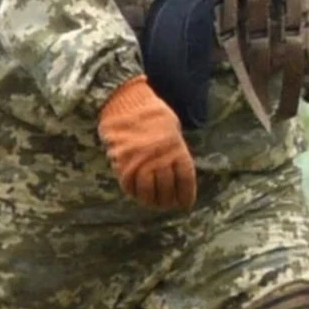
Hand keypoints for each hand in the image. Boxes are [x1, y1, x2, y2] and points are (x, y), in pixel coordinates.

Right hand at [98, 76, 197, 210]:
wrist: (125, 102)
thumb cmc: (152, 114)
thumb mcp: (172, 129)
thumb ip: (175, 151)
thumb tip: (177, 172)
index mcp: (176, 149)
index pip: (185, 180)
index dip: (186, 195)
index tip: (185, 204)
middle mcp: (160, 158)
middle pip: (167, 189)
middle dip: (169, 201)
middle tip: (168, 205)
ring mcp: (140, 162)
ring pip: (148, 192)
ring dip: (152, 201)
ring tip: (154, 203)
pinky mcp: (122, 164)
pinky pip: (129, 187)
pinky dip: (134, 194)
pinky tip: (138, 195)